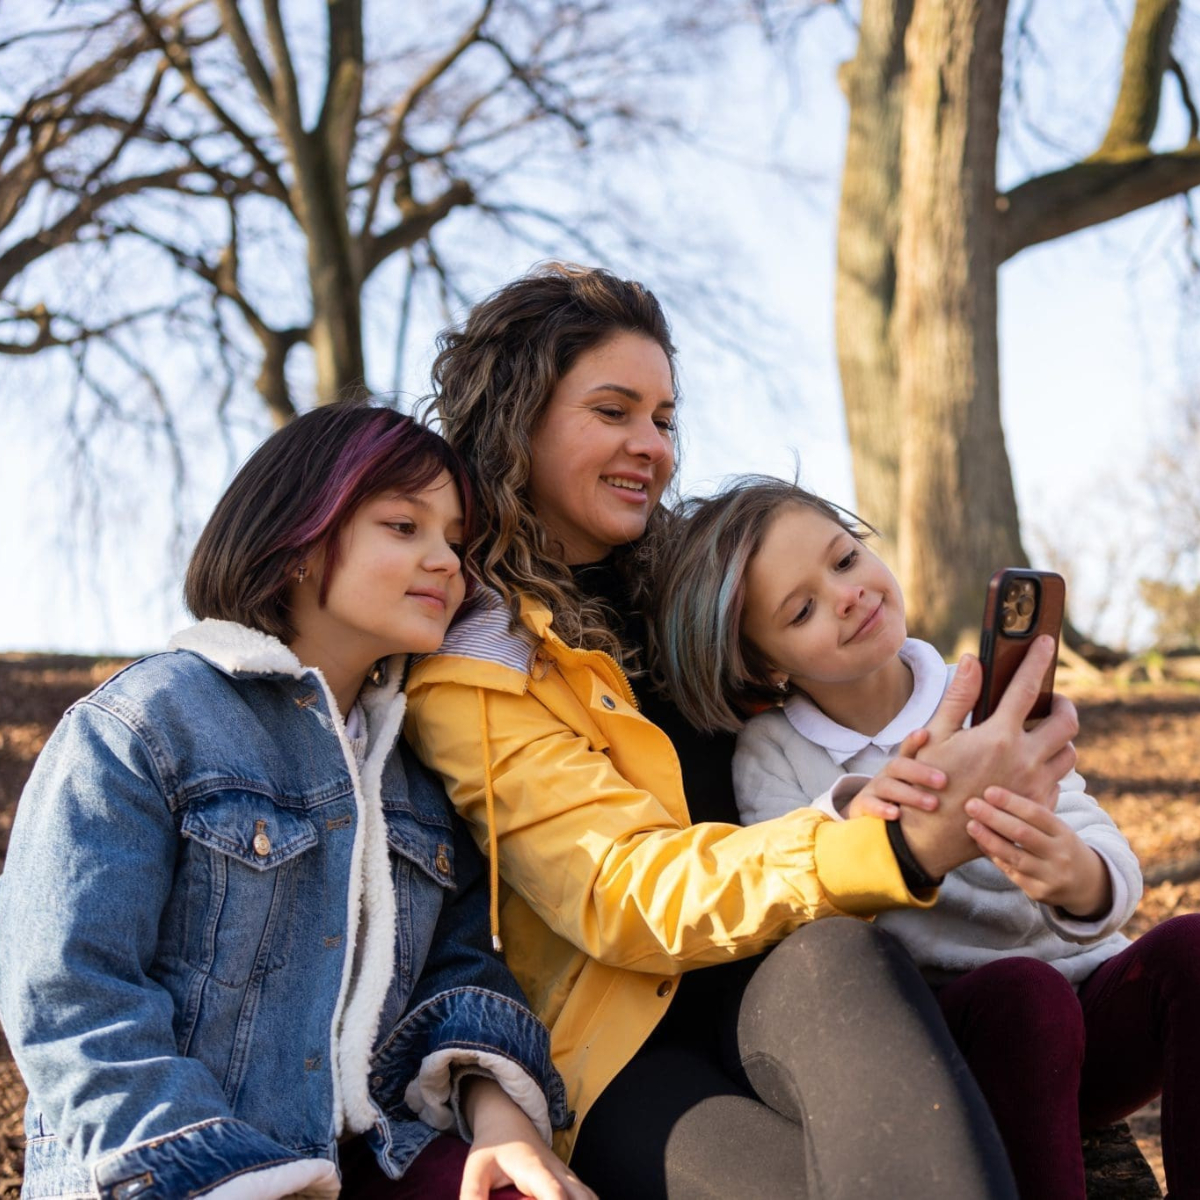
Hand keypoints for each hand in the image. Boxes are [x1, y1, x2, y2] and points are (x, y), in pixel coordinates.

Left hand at [461, 1078, 595, 1199]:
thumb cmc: (493, 1145)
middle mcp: (558, 1171)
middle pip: (583, 1197)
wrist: (508, 1118)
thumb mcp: (476, 1169)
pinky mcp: (570, 1180)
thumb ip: (473, 1194)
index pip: (554, 1193)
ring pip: (590, 1196)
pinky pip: (587, 1196)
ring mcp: (567, 1175)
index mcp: (535, 1168)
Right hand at [845, 729, 942, 819]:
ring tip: (932, 804)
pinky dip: (882, 808)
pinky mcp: (863, 806)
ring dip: (910, 794)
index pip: (908, 749)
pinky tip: (896, 815)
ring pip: (888, 786)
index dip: (914, 740)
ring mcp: (874, 789)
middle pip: (899, 766)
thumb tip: (982, 757)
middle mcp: (888, 775)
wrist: (872, 816)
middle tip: (943, 781)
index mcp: (904, 766)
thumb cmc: (905, 799)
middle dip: (921, 772)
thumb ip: (938, 775)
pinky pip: (870, 804)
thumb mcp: (918, 784)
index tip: (924, 734)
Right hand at [898, 638, 1079, 878]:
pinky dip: (1049, 769)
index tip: (1046, 642)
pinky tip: (1029, 768)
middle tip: (1053, 701)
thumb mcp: (936, 737)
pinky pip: (1058, 781)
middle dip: (1065, 706)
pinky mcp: (1039, 807)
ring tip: (1042, 736)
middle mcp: (1025, 760)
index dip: (1038, 661)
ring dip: (1059, 740)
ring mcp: (1036, 786)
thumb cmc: (928, 783)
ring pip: (1069, 754)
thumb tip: (971, 660)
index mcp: (999, 737)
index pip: (1027, 688)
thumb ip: (959, 697)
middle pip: (1066, 723)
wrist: (935, 838)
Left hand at [966, 786, 1112, 917]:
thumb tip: (1002, 789)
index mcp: (1065, 833)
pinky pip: (1011, 872)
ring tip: (970, 825)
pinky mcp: (1038, 892)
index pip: (1037, 814)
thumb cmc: (1061, 846)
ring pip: (1014, 856)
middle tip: (970, 804)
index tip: (988, 791)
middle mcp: (1060, 855)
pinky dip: (993, 856)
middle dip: (994, 818)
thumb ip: (1037, 812)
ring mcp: (1050, 876)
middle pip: (1023, 834)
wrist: (1087, 885)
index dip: (1012, 802)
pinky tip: (980, 843)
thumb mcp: (1059, 829)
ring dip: (989, 839)